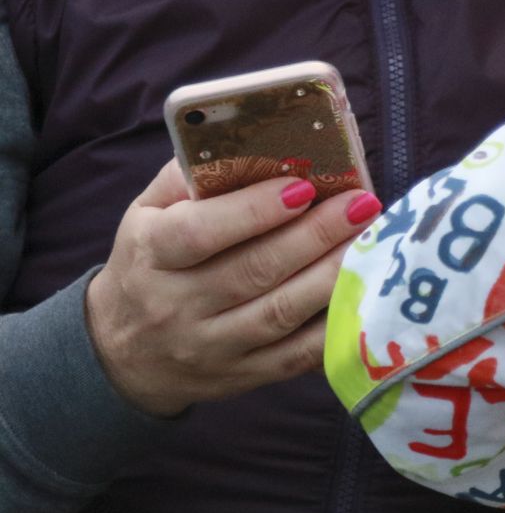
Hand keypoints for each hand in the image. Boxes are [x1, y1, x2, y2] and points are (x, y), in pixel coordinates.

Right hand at [86, 162, 382, 416]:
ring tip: (372, 239)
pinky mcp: (243, 375)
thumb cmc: (149, 264)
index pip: (199, 233)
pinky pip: (297, 355)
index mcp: (151, 255)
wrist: (123, 354)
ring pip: (281, 313)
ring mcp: (211, 346)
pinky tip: (364, 291)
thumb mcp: (147, 215)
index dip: (253, 210)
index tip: (302, 186)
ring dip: (333, 275)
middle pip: (253, 271)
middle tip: (361, 204)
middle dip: (315, 235)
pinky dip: (335, 325)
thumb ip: (189, 177)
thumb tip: (250, 137)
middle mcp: (176, 305)